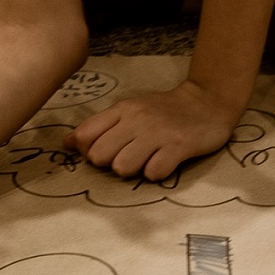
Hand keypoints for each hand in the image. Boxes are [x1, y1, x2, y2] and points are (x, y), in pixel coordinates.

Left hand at [65, 80, 242, 181]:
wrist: (207, 102)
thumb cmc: (163, 110)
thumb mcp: (129, 110)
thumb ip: (99, 126)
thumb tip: (67, 143)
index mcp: (122, 110)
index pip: (85, 136)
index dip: (89, 151)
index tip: (106, 152)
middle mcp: (136, 120)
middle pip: (100, 156)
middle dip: (109, 163)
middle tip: (127, 158)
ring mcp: (158, 133)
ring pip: (123, 167)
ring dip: (132, 171)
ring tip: (145, 162)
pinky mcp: (179, 146)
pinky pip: (154, 172)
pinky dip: (156, 173)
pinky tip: (163, 163)